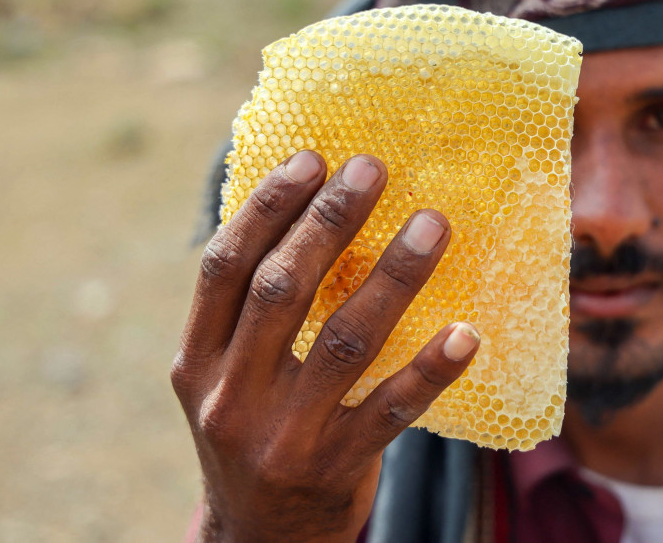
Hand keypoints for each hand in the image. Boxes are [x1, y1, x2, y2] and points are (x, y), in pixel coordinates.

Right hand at [171, 151, 479, 541]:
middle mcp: (230, 396)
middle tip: (374, 169)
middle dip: (329, 222)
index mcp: (197, 361)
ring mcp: (283, 436)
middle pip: (282, 291)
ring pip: (344, 341)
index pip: (224, 268)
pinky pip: (391, 412)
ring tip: (432, 224)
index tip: (311, 158)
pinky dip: (429, 370)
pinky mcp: (335, 468)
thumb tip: (313, 214)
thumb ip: (253, 314)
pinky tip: (466, 334)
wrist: (259, 537)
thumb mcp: (228, 376)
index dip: (266, 207)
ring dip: (392, 276)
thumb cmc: (255, 430)